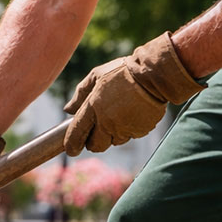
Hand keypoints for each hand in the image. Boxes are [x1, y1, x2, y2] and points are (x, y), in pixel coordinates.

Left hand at [64, 32, 203, 156]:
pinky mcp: (140, 131)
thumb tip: (68, 110)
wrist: (153, 75)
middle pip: (96, 146)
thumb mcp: (96, 76)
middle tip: (96, 132)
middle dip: (94, 142)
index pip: (77, 133)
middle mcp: (107, 122)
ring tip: (119, 115)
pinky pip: (130, 135)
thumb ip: (80, 94)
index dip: (72, 145)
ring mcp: (124, 128)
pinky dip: (128, 129)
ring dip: (113, 134)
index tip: (71, 149)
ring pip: (114, 141)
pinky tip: (132, 113)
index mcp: (93, 107)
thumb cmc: (123, 72)